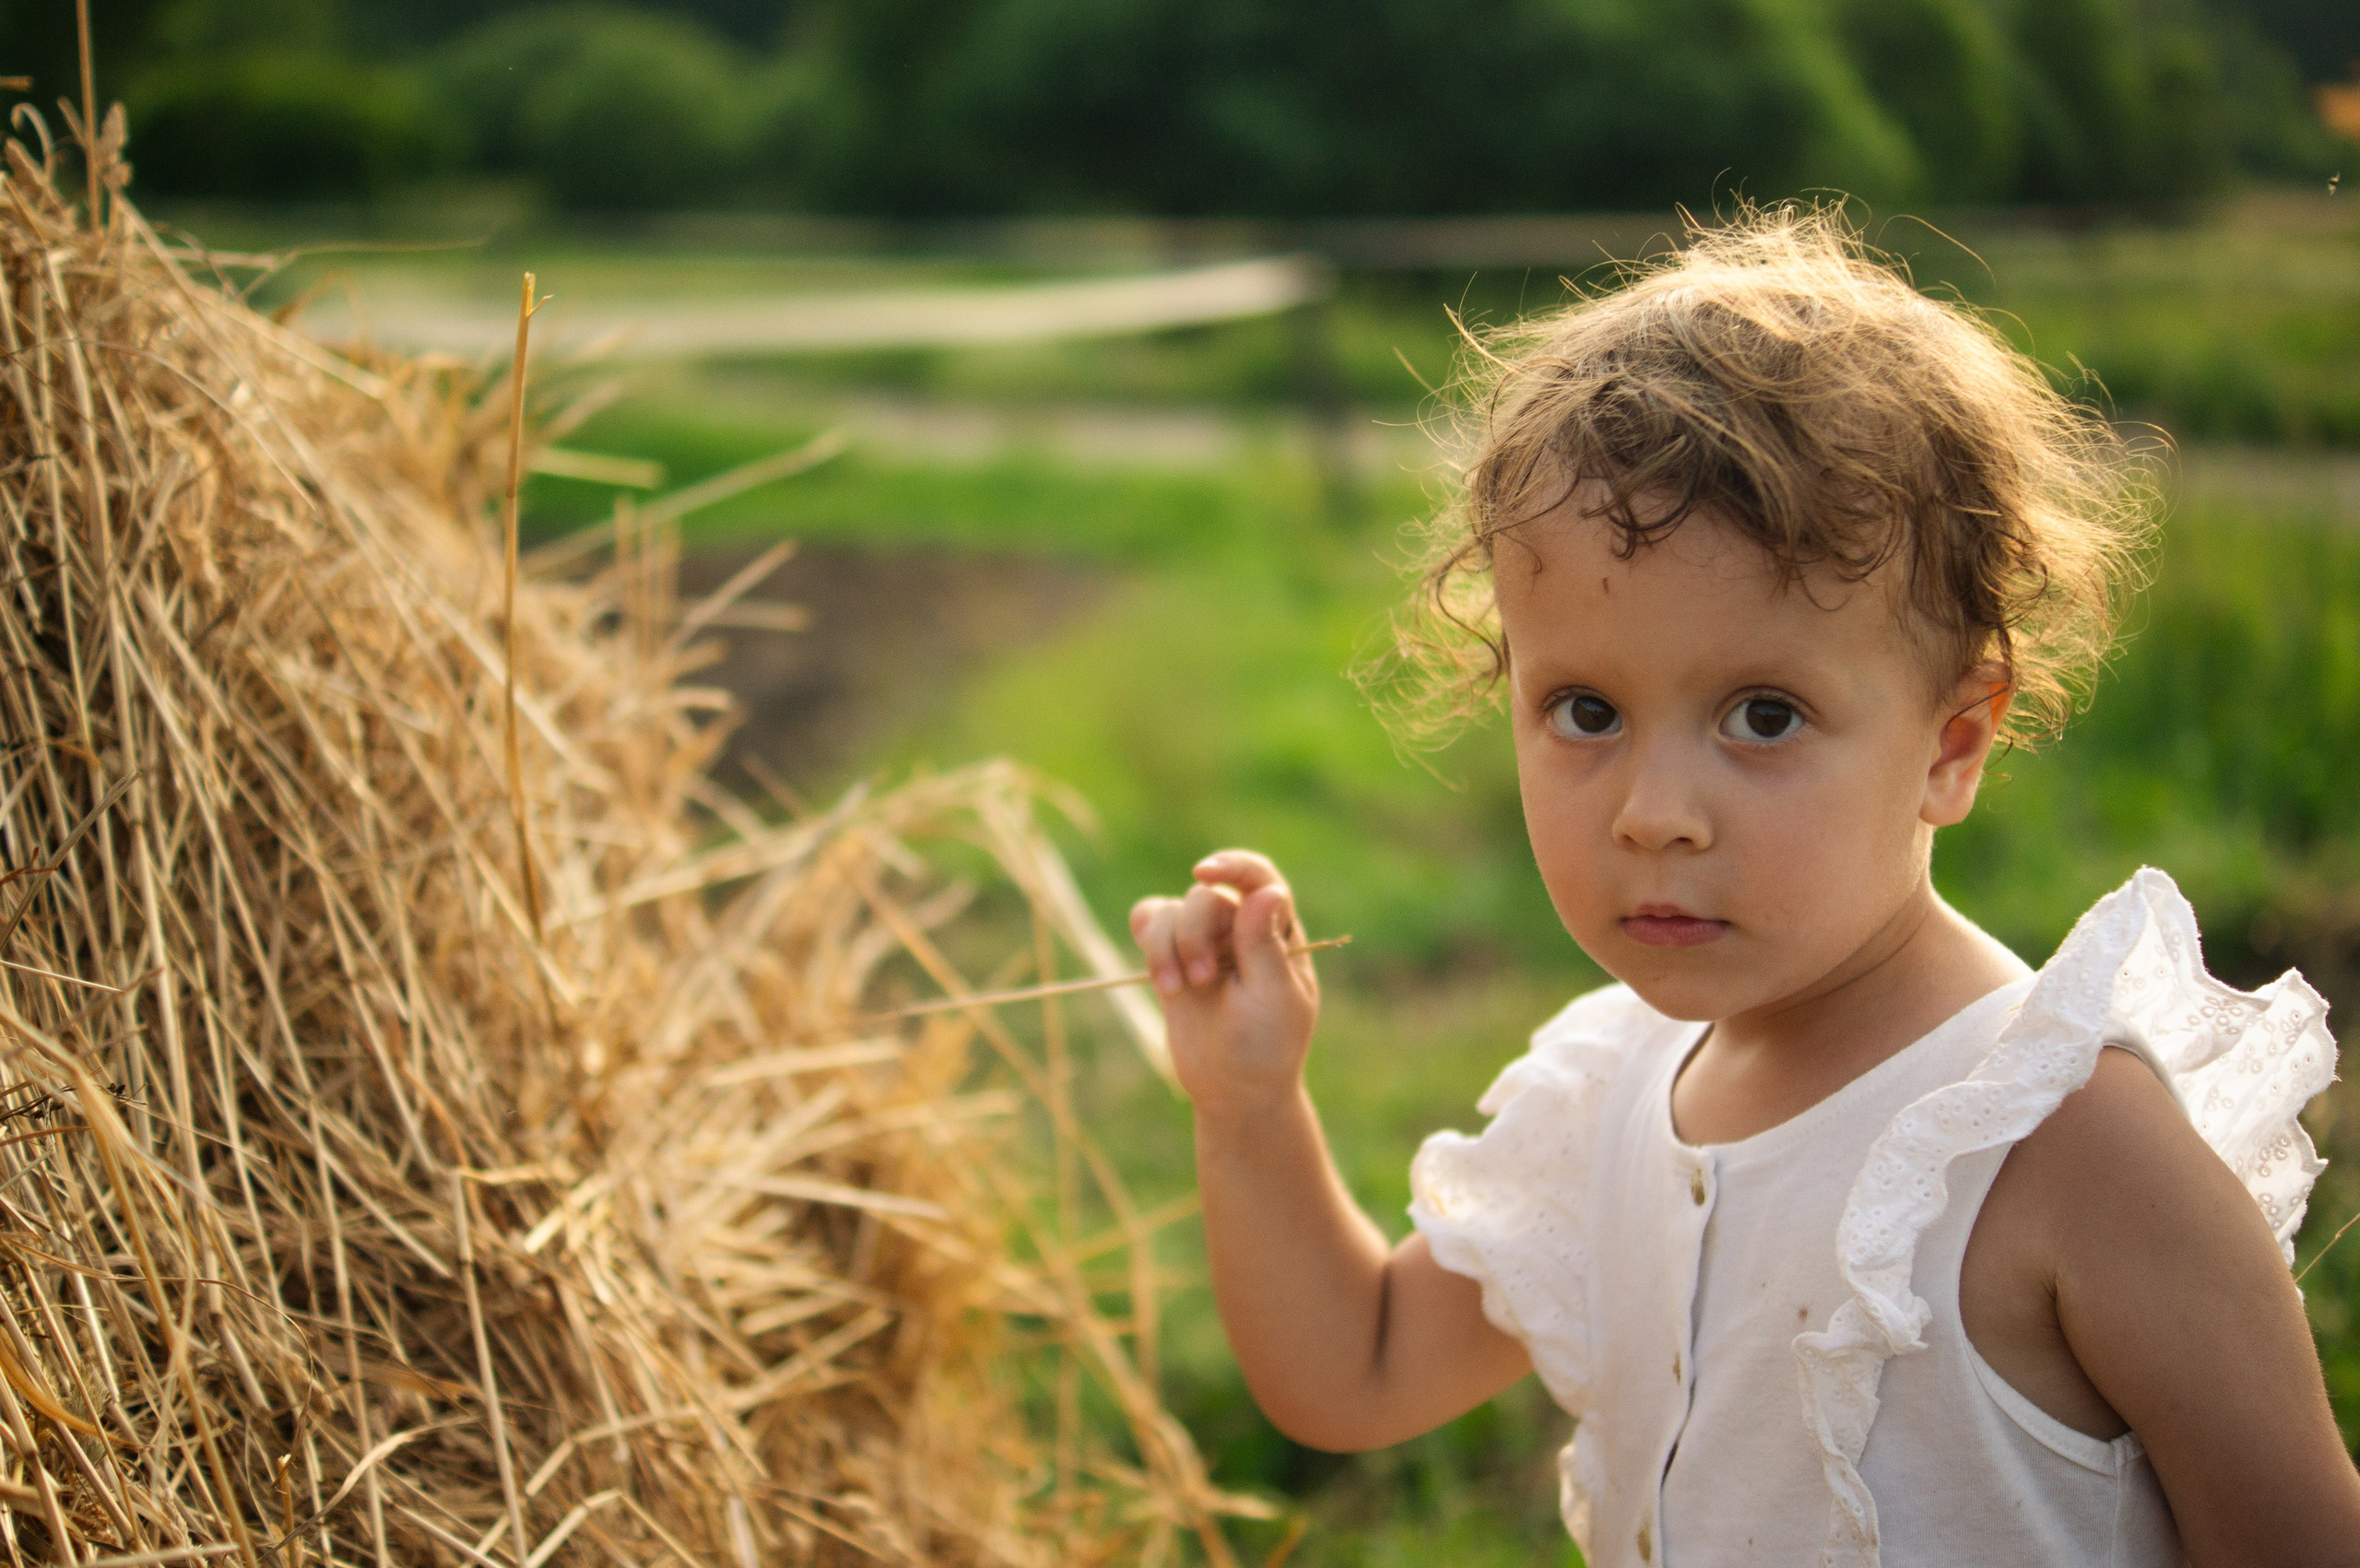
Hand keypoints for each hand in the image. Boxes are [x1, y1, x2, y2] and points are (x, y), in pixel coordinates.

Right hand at [1129, 849, 1320, 1116]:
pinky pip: (1149, 922)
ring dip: (1164, 947)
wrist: (1234, 1088)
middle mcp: (1240, 927)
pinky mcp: (1172, 957)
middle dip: (1194, 934)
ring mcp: (1204, 940)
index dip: (1233, 866)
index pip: (1258, 878)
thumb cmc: (1267, 1045)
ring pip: (1170, 910)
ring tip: (1173, 991)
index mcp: (1278, 931)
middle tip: (1201, 980)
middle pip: (1204, 897)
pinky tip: (1160, 975)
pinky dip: (1148, 940)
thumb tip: (1267, 891)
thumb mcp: (1273, 998)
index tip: (1204, 875)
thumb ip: (1264, 945)